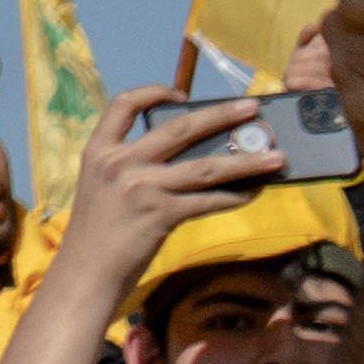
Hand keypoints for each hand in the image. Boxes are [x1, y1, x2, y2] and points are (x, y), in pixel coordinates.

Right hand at [69, 82, 278, 269]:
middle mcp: (120, 163)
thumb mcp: (100, 186)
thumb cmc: (96, 232)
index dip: (153, 92)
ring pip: (206, 167)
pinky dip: (235, 196)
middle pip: (179, 128)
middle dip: (221, 115)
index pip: (124, 105)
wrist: (86, 272)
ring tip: (277, 158)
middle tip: (251, 108)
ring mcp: (141, 188)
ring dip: (247, 162)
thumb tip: (186, 154)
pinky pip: (208, 201)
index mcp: (99, 151)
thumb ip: (130, 165)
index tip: (181, 94)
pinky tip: (253, 193)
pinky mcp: (160, 215)